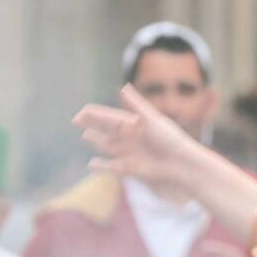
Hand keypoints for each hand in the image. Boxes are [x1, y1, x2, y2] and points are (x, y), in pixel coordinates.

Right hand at [74, 84, 194, 188]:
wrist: (181, 165)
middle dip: (92, 124)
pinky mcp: (131, 169)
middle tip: (76, 119)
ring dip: (96, 141)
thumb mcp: (153, 120)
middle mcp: (131, 138)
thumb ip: (137, 105)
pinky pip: (112, 167)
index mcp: (135, 125)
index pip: (111, 117)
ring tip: (84, 135)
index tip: (82, 112)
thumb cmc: (170, 140)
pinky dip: (102, 166)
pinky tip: (91, 163)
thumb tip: (122, 87)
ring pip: (108, 146)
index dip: (96, 115)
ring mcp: (130, 153)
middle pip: (107, 129)